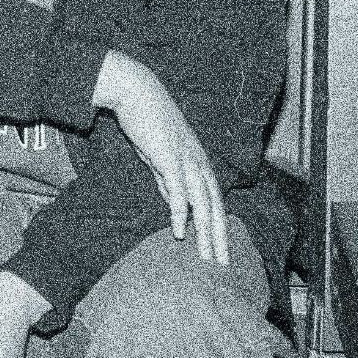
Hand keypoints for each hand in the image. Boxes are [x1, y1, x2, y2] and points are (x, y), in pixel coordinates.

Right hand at [96, 50, 230, 265]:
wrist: (136, 92)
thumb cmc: (147, 120)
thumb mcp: (160, 155)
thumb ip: (168, 180)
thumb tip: (174, 203)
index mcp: (199, 162)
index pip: (215, 200)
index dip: (219, 226)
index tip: (219, 250)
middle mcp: (199, 162)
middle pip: (216, 206)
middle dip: (220, 238)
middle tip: (222, 265)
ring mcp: (187, 160)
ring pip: (203, 204)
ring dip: (206, 233)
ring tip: (207, 257)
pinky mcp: (170, 158)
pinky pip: (178, 192)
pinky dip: (179, 213)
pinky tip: (178, 231)